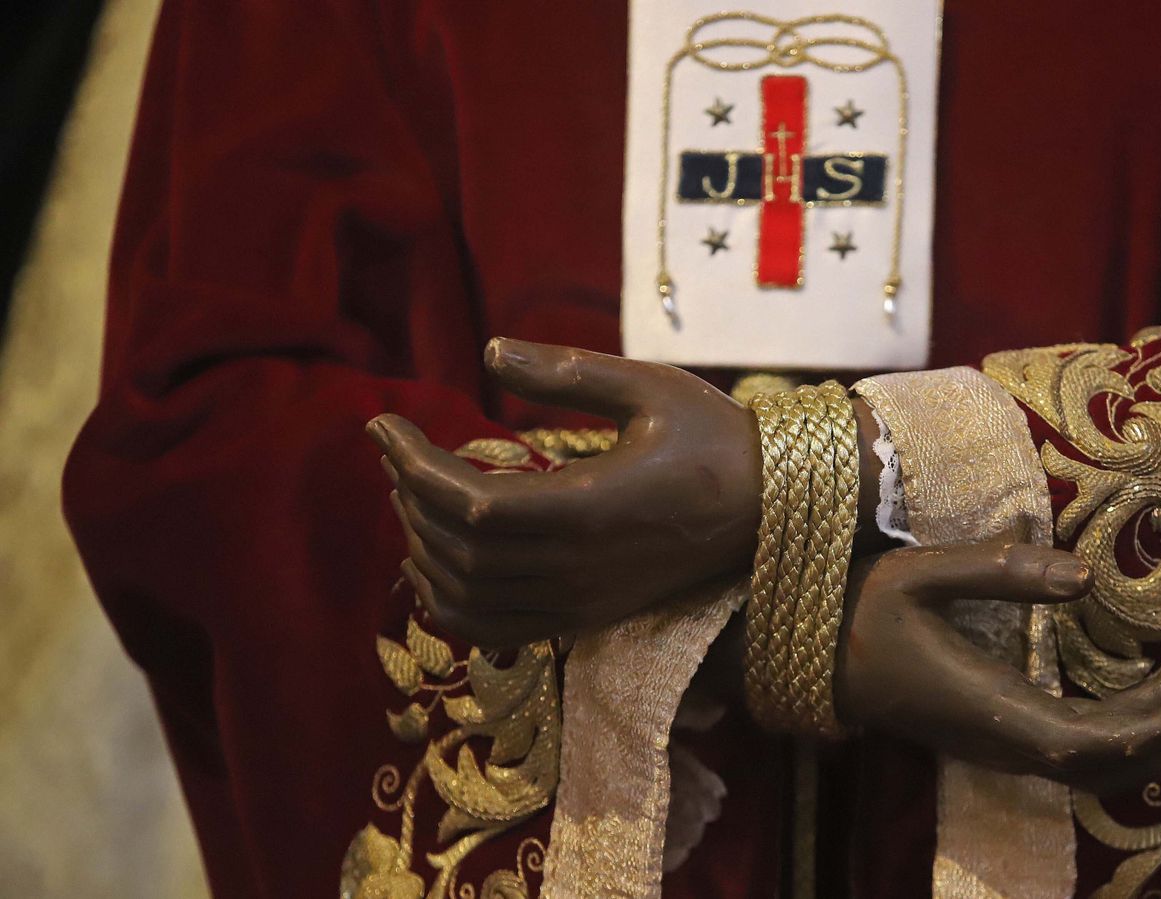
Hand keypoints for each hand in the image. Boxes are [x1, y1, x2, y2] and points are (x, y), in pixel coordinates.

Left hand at [367, 339, 761, 646]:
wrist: (772, 508)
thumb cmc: (716, 436)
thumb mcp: (649, 386)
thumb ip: (567, 372)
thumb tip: (488, 350)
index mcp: (589, 508)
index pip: (471, 502)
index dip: (414, 466)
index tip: (384, 424)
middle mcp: (577, 567)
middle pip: (459, 549)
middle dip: (410, 498)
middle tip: (393, 449)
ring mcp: (581, 600)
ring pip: (470, 596)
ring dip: (423, 549)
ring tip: (407, 496)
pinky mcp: (587, 616)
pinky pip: (497, 627)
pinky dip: (451, 602)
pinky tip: (435, 565)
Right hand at [833, 543, 1160, 794]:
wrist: (812, 656)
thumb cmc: (859, 611)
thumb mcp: (920, 573)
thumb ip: (1000, 572)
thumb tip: (1087, 577)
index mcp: (987, 707)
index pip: (1085, 743)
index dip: (1151, 733)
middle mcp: (1000, 739)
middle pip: (1106, 755)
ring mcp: (999, 743)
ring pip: (1094, 758)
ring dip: (1156, 724)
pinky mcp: (998, 733)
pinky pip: (1076, 748)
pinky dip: (1126, 729)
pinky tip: (1152, 695)